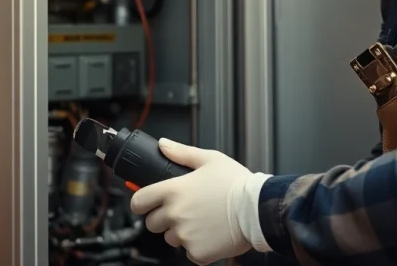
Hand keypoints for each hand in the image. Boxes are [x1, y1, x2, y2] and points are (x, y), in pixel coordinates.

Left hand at [130, 138, 269, 264]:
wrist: (257, 209)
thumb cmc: (236, 184)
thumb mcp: (210, 159)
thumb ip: (182, 152)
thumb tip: (163, 144)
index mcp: (173, 191)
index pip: (139, 201)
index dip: (141, 202)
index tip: (146, 204)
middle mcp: (175, 214)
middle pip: (152, 223)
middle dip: (163, 218)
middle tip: (184, 211)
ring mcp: (185, 235)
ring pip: (171, 238)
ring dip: (181, 232)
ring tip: (202, 221)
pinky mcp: (197, 252)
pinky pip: (189, 252)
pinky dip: (198, 246)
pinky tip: (211, 234)